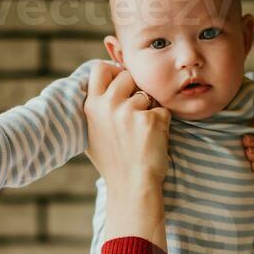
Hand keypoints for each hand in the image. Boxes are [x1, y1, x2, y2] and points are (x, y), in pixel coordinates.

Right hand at [84, 61, 170, 192]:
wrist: (131, 185)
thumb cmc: (114, 162)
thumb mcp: (92, 134)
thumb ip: (96, 108)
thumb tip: (102, 83)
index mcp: (91, 107)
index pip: (100, 68)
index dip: (114, 71)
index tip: (121, 83)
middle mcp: (108, 105)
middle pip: (127, 75)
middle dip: (135, 89)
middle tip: (135, 114)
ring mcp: (129, 111)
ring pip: (146, 94)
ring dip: (149, 109)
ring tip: (141, 134)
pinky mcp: (151, 119)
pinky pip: (162, 110)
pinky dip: (161, 123)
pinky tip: (152, 140)